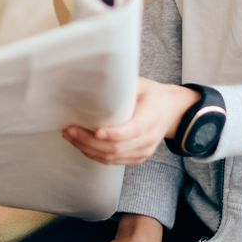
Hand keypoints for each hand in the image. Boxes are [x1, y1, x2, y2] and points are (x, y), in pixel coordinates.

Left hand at [62, 79, 198, 164]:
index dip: (114, 134)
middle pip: (117, 147)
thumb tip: (93, 80)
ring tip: (70, 136)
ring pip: (113, 158)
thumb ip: (122, 85)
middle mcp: (149, 138)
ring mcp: (144, 151)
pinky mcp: (138, 158)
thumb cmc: (152, 95)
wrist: (172, 111)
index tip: (96, 131)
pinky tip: (81, 144)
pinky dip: (95, 155)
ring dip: (88, 149)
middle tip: (69, 130)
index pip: (133, 130)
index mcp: (151, 117)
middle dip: (89, 141)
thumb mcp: (141, 84)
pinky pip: (114, 162)